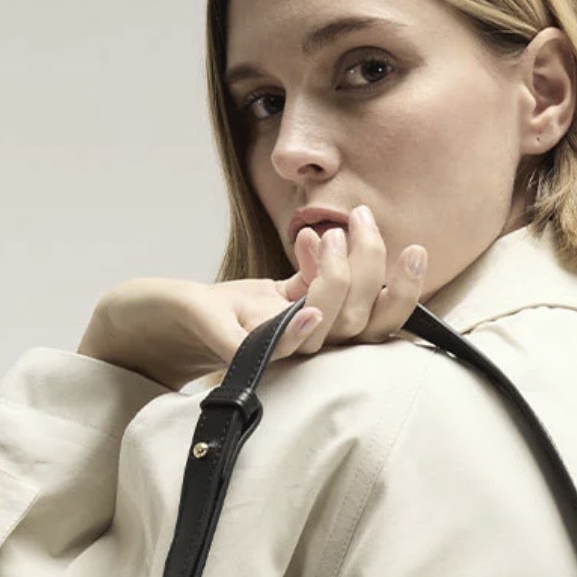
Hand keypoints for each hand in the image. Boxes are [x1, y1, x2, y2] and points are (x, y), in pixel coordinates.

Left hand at [76, 207, 428, 390]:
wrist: (162, 323)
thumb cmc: (227, 311)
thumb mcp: (278, 289)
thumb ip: (315, 277)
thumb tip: (343, 241)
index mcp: (323, 339)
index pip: (380, 322)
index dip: (403, 291)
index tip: (414, 247)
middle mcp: (305, 354)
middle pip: (360, 324)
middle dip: (371, 267)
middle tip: (359, 219)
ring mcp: (270, 356)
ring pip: (323, 332)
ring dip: (334, 282)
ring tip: (325, 235)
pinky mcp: (229, 350)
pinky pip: (269, 349)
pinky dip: (292, 330)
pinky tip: (304, 306)